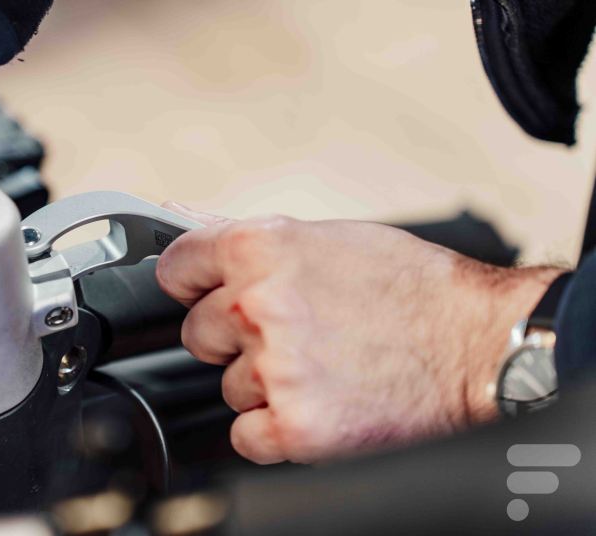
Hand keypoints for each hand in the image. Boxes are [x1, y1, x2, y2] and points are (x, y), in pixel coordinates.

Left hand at [156, 204, 562, 463]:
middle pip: (197, 333)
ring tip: (322, 366)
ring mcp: (274, 368)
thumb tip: (180, 221)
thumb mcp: (328, 237)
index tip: (207, 294)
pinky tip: (317, 404)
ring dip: (263, 384)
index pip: (177, 269)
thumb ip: (250, 238)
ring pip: (226, 385)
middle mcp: (257, 305)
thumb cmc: (411, 286)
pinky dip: (274, 429)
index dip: (194, 284)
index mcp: (259, 248)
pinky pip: (245, 435)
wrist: (478, 343)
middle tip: (292, 334)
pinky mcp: (294, 425)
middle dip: (234, 337)